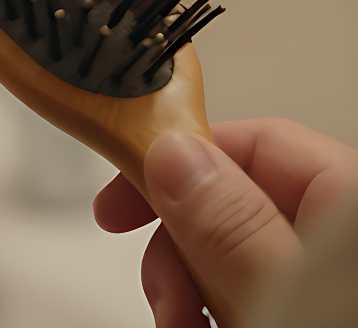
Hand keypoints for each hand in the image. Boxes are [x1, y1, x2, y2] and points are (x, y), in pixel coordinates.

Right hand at [94, 120, 357, 326]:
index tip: (118, 207)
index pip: (254, 143)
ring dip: (197, 301)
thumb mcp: (281, 298)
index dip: (178, 164)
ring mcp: (330, 286)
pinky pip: (255, 301)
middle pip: (236, 207)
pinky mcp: (314, 313)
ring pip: (238, 265)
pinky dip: (223, 322)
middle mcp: (342, 242)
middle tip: (170, 311)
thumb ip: (233, 228)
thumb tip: (176, 154)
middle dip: (184, 255)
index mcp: (348, 204)